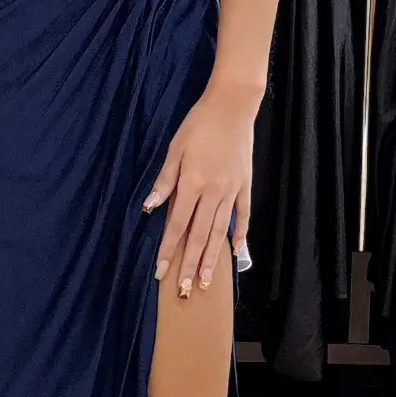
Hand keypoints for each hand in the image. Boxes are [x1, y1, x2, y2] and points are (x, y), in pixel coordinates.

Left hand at [142, 89, 253, 297]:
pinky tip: (236, 252)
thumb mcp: (175, 149)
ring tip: (205, 280)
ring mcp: (232, 191)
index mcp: (193, 184)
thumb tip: (150, 207)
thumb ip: (165, 181)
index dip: (168, 249)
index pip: (177, 224)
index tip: (161, 270)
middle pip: (199, 235)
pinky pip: (242, 215)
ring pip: (220, 231)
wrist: (233, 107)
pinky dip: (239, 234)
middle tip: (184, 289)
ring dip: (212, 258)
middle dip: (190, 264)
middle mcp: (214, 192)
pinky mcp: (245, 185)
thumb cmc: (199, 125)